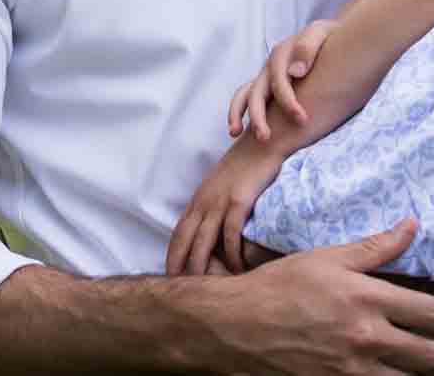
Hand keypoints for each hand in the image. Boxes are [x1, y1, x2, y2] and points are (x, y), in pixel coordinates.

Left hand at [165, 135, 284, 275]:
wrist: (263, 143)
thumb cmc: (246, 164)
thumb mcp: (222, 183)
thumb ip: (214, 203)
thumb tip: (211, 225)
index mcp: (199, 198)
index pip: (179, 232)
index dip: (172, 254)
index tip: (170, 275)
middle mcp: (205, 201)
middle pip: (185, 239)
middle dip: (178, 265)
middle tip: (177, 290)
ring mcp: (221, 201)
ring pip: (203, 240)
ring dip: (200, 265)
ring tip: (202, 287)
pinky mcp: (239, 202)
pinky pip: (231, 234)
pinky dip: (232, 254)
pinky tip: (237, 268)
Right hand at [210, 219, 433, 374]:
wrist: (234, 326)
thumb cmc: (279, 287)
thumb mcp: (327, 258)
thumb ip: (375, 247)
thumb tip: (413, 225)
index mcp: (368, 298)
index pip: (433, 314)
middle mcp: (366, 338)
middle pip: (431, 357)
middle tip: (425, 345)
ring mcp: (351, 372)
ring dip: (412, 373)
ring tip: (402, 362)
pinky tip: (379, 373)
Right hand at [229, 19, 336, 139]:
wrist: (328, 36)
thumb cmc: (328, 37)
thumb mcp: (321, 33)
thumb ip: (308, 47)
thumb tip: (295, 72)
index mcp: (282, 53)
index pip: (279, 80)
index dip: (288, 102)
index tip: (302, 120)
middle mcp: (269, 66)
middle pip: (257, 91)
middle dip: (258, 115)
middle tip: (265, 138)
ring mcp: (266, 77)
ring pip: (245, 95)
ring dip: (237, 114)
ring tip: (234, 133)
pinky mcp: (266, 87)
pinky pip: (247, 100)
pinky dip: (239, 113)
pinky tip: (238, 131)